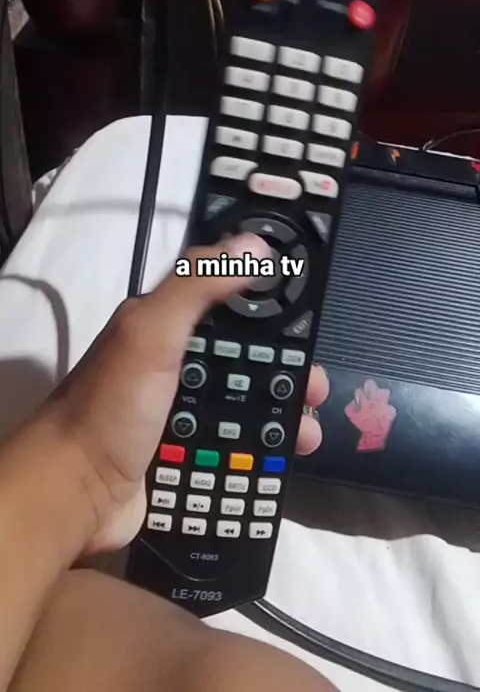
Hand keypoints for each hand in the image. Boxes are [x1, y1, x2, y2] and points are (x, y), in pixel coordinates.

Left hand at [44, 233, 328, 554]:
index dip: (271, 312)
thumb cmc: (114, 405)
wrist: (74, 492)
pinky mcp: (189, 454)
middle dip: (287, 372)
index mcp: (168, 326)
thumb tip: (254, 244)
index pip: (231, 308)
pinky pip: (238, 447)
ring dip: (283, 416)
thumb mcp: (152, 332)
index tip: (307, 327)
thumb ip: (198, 284)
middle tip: (317, 390)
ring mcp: (184, 413)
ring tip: (308, 432)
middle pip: (248, 362)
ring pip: (248, 407)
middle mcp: (178, 365)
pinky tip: (286, 459)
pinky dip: (264, 451)